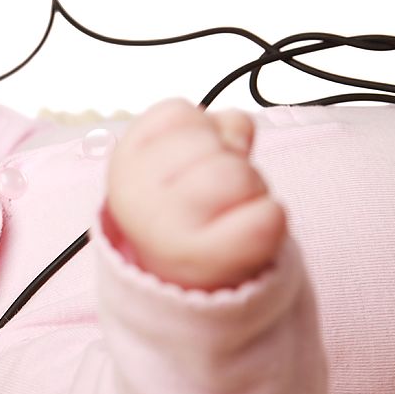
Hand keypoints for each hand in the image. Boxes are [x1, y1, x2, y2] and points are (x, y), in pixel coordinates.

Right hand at [106, 98, 286, 290]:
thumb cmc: (180, 210)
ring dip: (250, 187)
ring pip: (241, 174)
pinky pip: (268, 215)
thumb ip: (201, 130)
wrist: (174, 280)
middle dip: (228, 158)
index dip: (199, 130)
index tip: (188, 162)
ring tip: (228, 211)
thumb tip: (236, 127)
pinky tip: (244, 229)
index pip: (179, 113)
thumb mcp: (171, 161)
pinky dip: (269, 216)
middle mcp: (139, 195)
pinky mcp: (212, 257)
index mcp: (125, 163)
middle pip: (214, 143)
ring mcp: (171, 229)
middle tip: (213, 192)